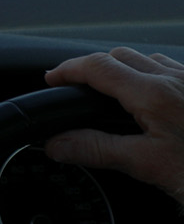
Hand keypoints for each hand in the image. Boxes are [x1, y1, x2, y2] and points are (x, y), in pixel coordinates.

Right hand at [45, 48, 183, 204]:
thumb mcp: (149, 167)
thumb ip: (98, 150)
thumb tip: (58, 144)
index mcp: (154, 94)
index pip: (97, 67)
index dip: (68, 70)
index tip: (51, 80)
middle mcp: (177, 79)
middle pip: (121, 56)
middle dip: (94, 68)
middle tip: (76, 89)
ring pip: (150, 61)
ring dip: (126, 69)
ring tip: (114, 94)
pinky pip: (175, 71)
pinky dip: (154, 78)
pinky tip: (157, 102)